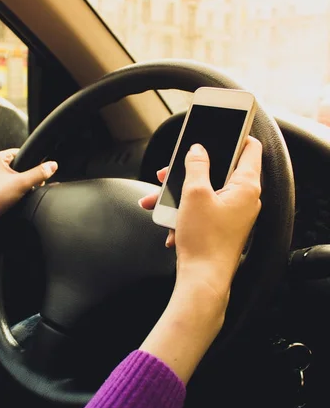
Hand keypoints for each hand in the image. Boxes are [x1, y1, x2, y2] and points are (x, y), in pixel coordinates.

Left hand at [0, 149, 57, 223]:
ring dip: (18, 186)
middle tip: (27, 187)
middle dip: (26, 177)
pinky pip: (4, 187)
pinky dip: (10, 193)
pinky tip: (10, 201)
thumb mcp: (21, 184)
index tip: (37, 176)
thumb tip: (52, 165)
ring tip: (16, 195)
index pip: (21, 153)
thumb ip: (39, 174)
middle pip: (17, 166)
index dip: (32, 164)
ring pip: (11, 178)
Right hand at [138, 137, 261, 382]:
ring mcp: (234, 214)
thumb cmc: (204, 241)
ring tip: (158, 198)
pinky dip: (184, 212)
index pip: (250, 149)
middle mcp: (245, 199)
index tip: (220, 127)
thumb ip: (196, 165)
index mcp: (246, 186)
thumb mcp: (194, 194)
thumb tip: (198, 149)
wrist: (202, 280)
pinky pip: (202, 210)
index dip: (235, 135)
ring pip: (205, 191)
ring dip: (180, 193)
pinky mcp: (222, 227)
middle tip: (171, 169)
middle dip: (190, 169)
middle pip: (219, 170)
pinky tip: (168, 222)